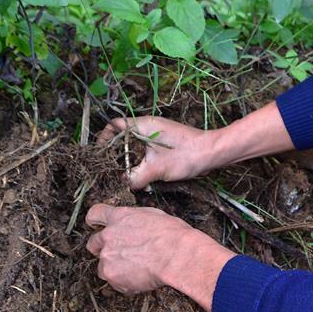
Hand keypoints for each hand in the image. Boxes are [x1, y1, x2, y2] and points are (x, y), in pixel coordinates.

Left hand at [85, 204, 234, 310]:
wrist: (176, 254)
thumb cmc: (172, 234)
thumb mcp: (153, 216)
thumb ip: (136, 221)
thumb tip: (135, 225)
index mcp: (119, 217)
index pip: (95, 214)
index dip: (94, 221)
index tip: (95, 225)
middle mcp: (108, 236)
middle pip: (93, 243)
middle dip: (101, 248)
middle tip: (116, 253)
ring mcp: (107, 257)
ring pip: (102, 266)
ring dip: (114, 268)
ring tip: (136, 270)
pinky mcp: (111, 275)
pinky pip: (114, 282)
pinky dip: (124, 283)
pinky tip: (141, 279)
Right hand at [97, 116, 216, 188]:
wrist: (213, 153)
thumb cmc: (187, 155)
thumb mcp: (157, 169)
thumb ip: (135, 178)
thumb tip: (120, 186)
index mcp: (143, 125)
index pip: (114, 125)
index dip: (103, 138)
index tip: (100, 155)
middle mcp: (149, 126)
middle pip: (122, 136)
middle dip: (115, 153)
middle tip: (110, 169)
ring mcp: (157, 134)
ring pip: (134, 145)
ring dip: (128, 159)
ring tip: (123, 175)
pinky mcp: (165, 144)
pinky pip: (146, 150)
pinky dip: (140, 161)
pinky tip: (140, 175)